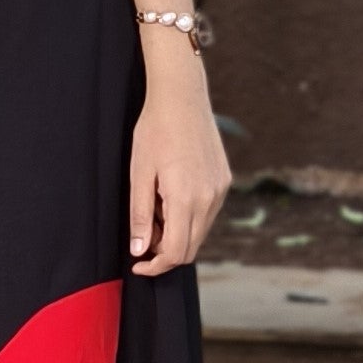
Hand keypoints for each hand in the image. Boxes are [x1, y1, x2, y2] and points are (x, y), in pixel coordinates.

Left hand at [127, 57, 230, 276]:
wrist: (181, 97)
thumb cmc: (154, 131)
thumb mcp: (139, 174)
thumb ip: (140, 215)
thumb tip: (139, 249)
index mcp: (185, 198)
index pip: (176, 252)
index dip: (155, 265)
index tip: (138, 264)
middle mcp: (209, 198)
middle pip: (191, 248)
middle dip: (164, 252)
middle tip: (142, 235)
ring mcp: (220, 190)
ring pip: (200, 231)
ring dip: (176, 233)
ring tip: (154, 207)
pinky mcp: (224, 182)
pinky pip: (207, 213)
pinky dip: (188, 217)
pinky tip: (170, 196)